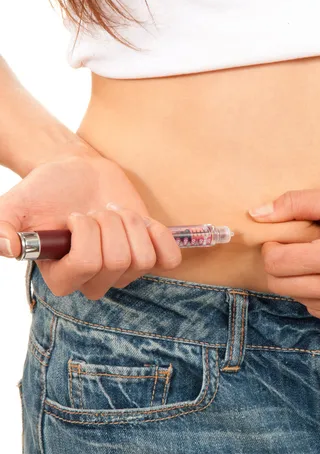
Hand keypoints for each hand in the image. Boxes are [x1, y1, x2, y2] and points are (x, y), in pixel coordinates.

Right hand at [0, 147, 181, 299]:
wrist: (76, 173)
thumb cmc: (46, 190)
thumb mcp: (14, 204)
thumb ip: (2, 226)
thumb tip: (8, 246)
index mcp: (61, 277)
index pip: (87, 265)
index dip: (86, 232)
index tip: (74, 215)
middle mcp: (95, 280)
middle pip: (118, 260)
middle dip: (108, 222)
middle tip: (95, 210)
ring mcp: (125, 271)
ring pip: (143, 258)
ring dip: (130, 223)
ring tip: (113, 213)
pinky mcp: (150, 256)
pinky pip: (169, 259)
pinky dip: (159, 235)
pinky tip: (142, 222)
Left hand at [248, 185, 319, 329]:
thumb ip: (295, 204)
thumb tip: (257, 214)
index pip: (277, 264)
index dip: (271, 249)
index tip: (279, 240)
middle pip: (280, 286)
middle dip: (279, 265)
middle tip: (294, 250)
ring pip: (297, 299)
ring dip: (299, 280)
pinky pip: (318, 310)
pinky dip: (317, 294)